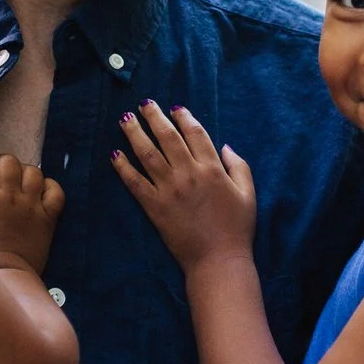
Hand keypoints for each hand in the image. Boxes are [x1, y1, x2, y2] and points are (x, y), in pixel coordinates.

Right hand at [0, 153, 62, 275]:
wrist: (6, 277)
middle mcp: (9, 197)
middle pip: (9, 161)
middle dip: (3, 164)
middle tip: (0, 178)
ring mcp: (31, 205)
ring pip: (34, 172)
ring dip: (26, 175)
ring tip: (21, 186)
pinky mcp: (49, 217)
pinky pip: (56, 190)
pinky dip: (50, 188)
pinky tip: (41, 195)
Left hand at [111, 103, 256, 270]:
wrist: (218, 259)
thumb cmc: (237, 228)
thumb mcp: (248, 194)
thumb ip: (239, 166)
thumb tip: (225, 145)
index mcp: (212, 169)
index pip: (195, 133)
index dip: (184, 117)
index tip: (175, 108)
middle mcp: (189, 174)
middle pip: (167, 137)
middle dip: (154, 117)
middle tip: (144, 104)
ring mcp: (169, 190)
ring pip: (148, 154)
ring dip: (135, 134)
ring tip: (125, 119)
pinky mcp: (154, 207)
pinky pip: (135, 183)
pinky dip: (124, 167)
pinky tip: (115, 154)